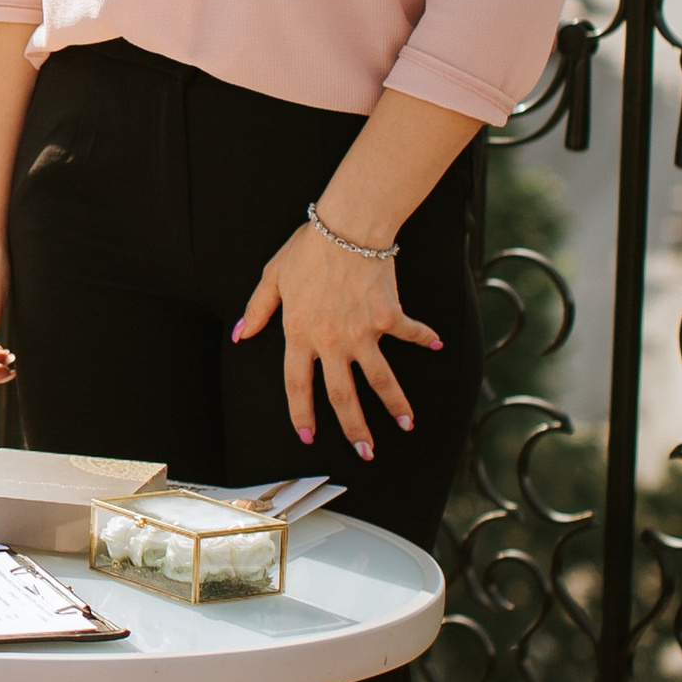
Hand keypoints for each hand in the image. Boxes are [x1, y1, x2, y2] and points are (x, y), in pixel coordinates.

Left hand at [234, 224, 440, 458]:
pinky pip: (409, 333)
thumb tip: (243, 335)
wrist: (347, 228)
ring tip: (406, 426)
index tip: (307, 436)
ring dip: (395, 405)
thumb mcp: (272, 276)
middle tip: (366, 452)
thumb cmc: (307, 249)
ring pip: (380, 379)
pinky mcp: (388, 317)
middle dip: (354, 428)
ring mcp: (362, 332)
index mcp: (300, 334)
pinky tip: (437, 345)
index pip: (297, 384)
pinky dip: (425, 338)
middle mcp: (331, 341)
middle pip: (342, 395)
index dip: (301, 412)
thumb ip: (258, 309)